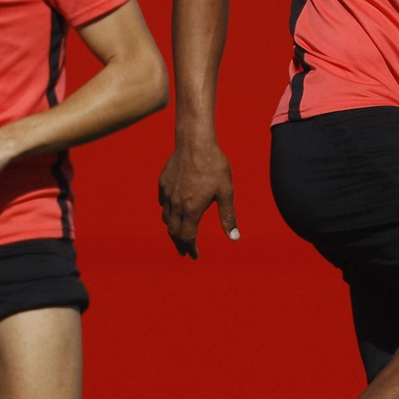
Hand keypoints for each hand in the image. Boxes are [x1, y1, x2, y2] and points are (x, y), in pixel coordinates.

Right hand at [158, 140, 239, 258]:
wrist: (195, 142)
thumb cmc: (213, 165)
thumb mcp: (226, 192)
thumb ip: (228, 216)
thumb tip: (235, 238)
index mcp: (192, 209)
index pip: (188, 237)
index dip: (191, 249)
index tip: (194, 256)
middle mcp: (177, 204)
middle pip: (174, 232)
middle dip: (179, 244)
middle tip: (184, 251)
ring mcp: (168, 193)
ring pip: (166, 218)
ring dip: (172, 229)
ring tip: (178, 233)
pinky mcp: (163, 183)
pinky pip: (163, 202)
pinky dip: (167, 211)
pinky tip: (172, 210)